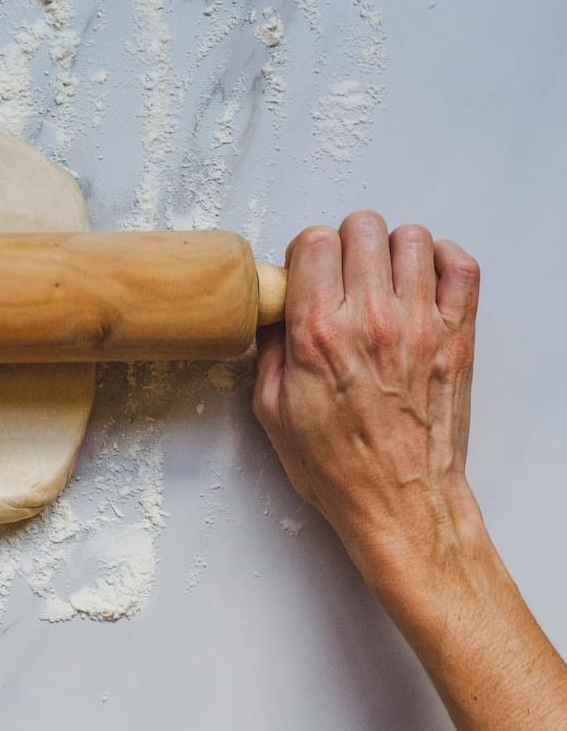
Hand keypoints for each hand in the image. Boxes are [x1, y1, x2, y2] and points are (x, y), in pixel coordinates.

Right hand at [252, 210, 480, 574]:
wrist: (399, 502)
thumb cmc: (338, 467)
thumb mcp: (272, 411)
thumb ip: (270, 351)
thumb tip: (275, 313)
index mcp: (319, 334)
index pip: (313, 242)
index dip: (304, 252)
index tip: (305, 273)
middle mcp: (370, 319)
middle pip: (361, 228)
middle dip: (344, 244)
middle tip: (340, 274)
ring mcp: (420, 323)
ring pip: (409, 237)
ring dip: (389, 250)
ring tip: (381, 278)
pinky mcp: (457, 335)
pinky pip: (460, 265)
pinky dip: (442, 260)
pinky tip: (422, 281)